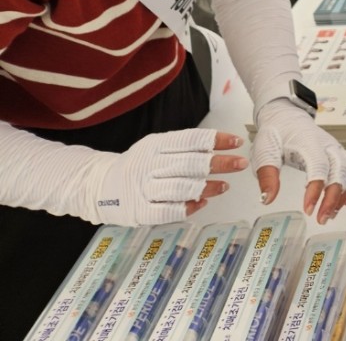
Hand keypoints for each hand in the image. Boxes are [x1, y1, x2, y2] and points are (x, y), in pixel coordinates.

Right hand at [92, 129, 246, 224]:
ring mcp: (144, 189)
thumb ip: (183, 147)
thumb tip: (219, 147)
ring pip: (181, 188)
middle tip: (240, 164)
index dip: (216, 140)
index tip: (237, 142)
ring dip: (207, 187)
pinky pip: (168, 211)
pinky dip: (188, 208)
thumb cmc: (138, 164)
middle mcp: (150, 165)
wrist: (99, 185)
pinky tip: (202, 203)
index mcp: (156, 145)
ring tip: (225, 185)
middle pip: (190, 164)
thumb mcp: (156, 146)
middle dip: (219, 163)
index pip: (191, 140)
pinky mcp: (140, 211)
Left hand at [252, 100, 345, 223]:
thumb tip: (267, 199)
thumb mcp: (264, 151)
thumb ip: (267, 175)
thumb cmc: (276, 133)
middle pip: (340, 172)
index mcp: (309, 143)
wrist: (287, 116)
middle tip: (321, 219)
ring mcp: (336, 149)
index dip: (316, 190)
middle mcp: (328, 146)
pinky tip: (343, 202)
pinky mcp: (339, 154)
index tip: (308, 210)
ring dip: (344, 195)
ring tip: (330, 214)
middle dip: (333, 198)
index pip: (319, 167)